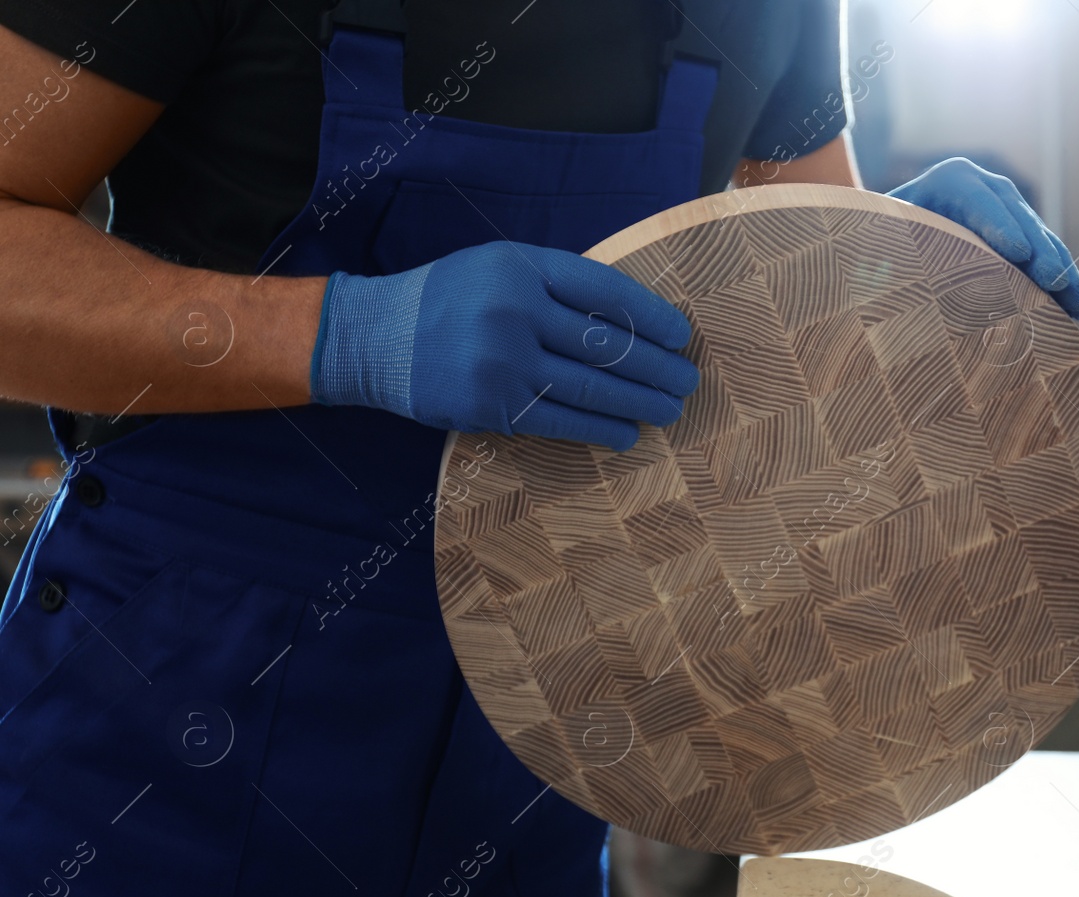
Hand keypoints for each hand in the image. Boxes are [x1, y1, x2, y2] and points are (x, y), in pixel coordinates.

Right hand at [310, 241, 698, 449]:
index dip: (651, 316)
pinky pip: (561, 420)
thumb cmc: (450, 299)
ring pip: (591, 386)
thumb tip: (631, 318)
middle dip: (657, 367)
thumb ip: (555, 285)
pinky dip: (601, 429)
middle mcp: (517, 310)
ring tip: (669, 410)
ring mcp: (504, 360)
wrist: (376, 337)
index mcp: (524, 267)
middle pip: (607, 343)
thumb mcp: (499, 268)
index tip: (680, 335)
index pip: (606, 291)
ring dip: (639, 402)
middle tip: (687, 381)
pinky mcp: (493, 405)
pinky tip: (627, 433)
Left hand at [890, 158, 1078, 320]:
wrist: (893, 230)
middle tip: (1056, 282)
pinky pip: (1046, 258)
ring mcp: (1009, 210)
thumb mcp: (884, 238)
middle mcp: (987, 188)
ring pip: (1041, 239)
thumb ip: (896, 251)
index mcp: (951, 181)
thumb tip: (900, 283)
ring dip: (1064, 272)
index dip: (998, 224)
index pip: (978, 200)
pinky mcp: (1021, 235)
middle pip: (1019, 217)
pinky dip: (1064, 284)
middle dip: (1040, 251)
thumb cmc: (884, 239)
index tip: (1016, 253)